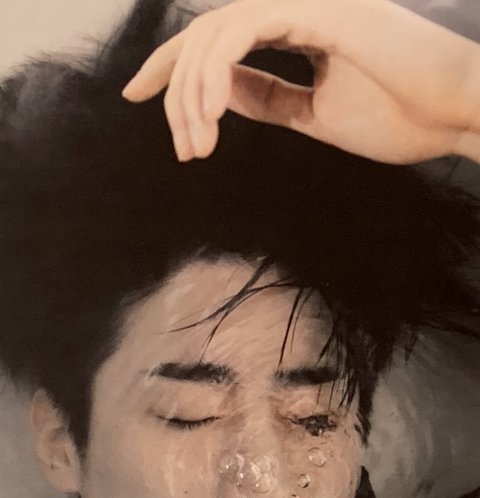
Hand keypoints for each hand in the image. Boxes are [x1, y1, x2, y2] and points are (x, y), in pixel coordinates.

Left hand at [122, 0, 479, 165]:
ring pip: (216, 31)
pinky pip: (243, 30)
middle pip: (205, 33)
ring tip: (197, 146)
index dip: (171, 65)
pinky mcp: (319, 9)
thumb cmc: (401, 116)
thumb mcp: (315, 116)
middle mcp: (295, 5)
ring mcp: (307, 1)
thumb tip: (224, 97)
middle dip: (174, 90)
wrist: (456, 114)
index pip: (218, 38)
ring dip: (194, 93)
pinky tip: (214, 116)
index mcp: (296, 26)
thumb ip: (269, 99)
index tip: (138, 96)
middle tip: (182, 149)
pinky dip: (217, 74)